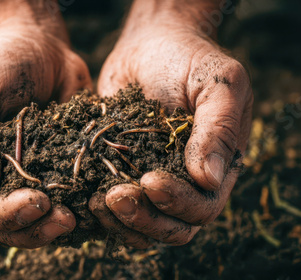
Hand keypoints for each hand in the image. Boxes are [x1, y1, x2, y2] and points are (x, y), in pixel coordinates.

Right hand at [0, 1, 90, 247]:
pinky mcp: (59, 172)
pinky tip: (94, 206)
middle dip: (33, 228)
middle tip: (64, 218)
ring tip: (77, 218)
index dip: (3, 214)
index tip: (36, 201)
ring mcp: (28, 178)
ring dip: (54, 228)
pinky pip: (65, 202)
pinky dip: (78, 211)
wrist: (40, 47)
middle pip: (5, 226)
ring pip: (35, 223)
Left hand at [90, 1, 252, 247]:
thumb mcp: (218, 83)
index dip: (178, 203)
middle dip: (144, 219)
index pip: (203, 207)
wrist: (149, 43)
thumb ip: (219, 129)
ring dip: (119, 222)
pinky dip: (99, 212)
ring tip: (94, 201)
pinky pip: (113, 208)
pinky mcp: (120, 173)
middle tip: (114, 197)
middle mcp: (186, 183)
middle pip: (172, 228)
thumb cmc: (189, 58)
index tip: (149, 181)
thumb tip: (210, 179)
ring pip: (141, 226)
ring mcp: (151, 181)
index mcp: (217, 167)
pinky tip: (80, 197)